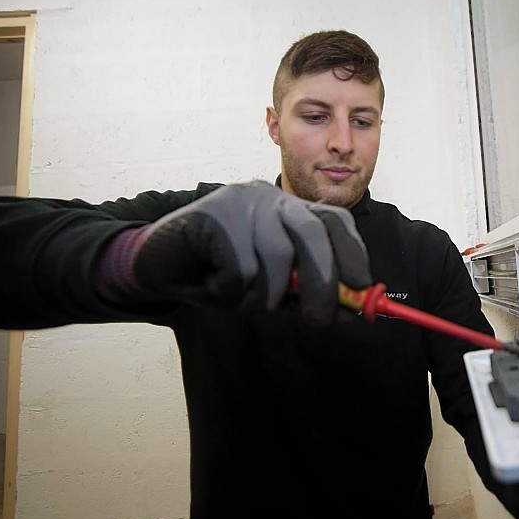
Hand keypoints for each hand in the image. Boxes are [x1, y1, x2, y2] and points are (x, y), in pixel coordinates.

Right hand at [99, 181, 371, 325]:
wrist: (155, 264)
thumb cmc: (218, 276)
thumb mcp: (269, 287)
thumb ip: (308, 292)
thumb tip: (356, 312)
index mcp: (289, 208)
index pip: (336, 222)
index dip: (355, 255)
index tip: (363, 291)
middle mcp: (270, 197)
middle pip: (314, 235)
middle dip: (324, 284)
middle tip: (319, 321)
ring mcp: (241, 202)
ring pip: (275, 260)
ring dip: (261, 296)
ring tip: (237, 297)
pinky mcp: (213, 216)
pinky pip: (240, 270)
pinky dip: (229, 291)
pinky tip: (211, 282)